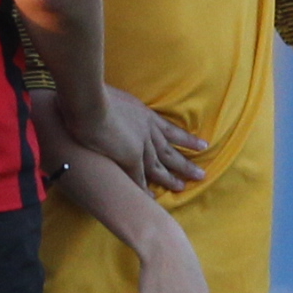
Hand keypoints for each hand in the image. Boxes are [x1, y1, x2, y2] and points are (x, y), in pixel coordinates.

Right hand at [84, 87, 207, 193]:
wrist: (90, 103)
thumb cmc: (96, 94)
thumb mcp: (116, 95)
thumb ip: (118, 104)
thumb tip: (112, 105)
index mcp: (145, 115)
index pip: (171, 130)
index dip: (187, 139)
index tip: (202, 145)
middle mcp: (148, 132)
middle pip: (171, 151)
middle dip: (186, 163)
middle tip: (201, 174)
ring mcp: (140, 146)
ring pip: (160, 167)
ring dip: (172, 178)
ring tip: (184, 187)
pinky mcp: (130, 159)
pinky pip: (139, 178)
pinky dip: (145, 189)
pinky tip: (152, 198)